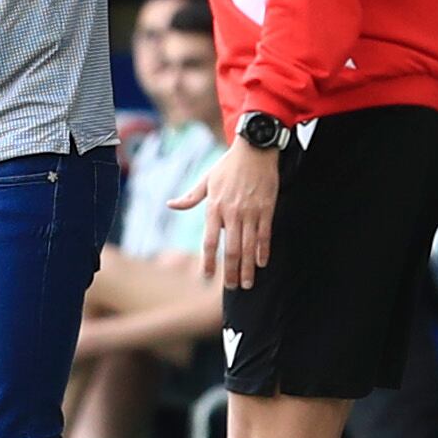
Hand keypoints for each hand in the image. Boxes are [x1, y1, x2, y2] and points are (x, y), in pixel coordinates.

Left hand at [177, 137, 279, 289]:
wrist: (254, 149)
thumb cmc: (228, 165)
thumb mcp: (206, 180)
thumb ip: (191, 198)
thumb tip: (170, 205)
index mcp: (214, 208)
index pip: (209, 241)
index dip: (209, 261)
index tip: (208, 276)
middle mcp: (231, 213)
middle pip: (231, 249)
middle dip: (231, 272)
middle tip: (232, 288)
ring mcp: (250, 212)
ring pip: (248, 246)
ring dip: (248, 268)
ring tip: (248, 283)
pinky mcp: (266, 209)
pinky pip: (265, 235)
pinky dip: (263, 251)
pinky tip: (262, 263)